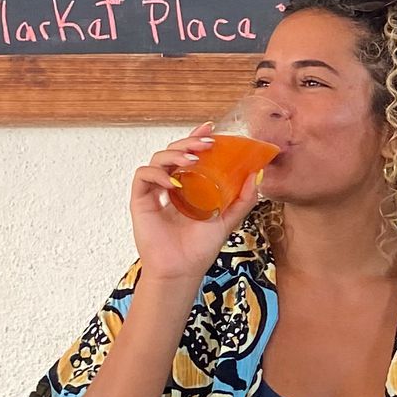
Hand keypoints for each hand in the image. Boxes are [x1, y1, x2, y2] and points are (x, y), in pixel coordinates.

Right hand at [129, 125, 268, 284]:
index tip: (210, 127)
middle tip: (206, 142)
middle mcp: (170, 184)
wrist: (182, 269)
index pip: (190, 154)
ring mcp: (154, 191)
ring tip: (193, 159)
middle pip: (174, 151)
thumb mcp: (228, 219)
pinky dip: (157, 173)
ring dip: (175, 153)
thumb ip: (243, 199)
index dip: (197, 137)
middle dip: (189, 141)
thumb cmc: (200, 247)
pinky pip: (143, 175)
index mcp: (188, 185)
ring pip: (158, 158)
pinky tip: (173, 181)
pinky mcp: (140, 200)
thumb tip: (257, 175)